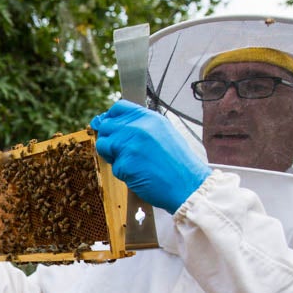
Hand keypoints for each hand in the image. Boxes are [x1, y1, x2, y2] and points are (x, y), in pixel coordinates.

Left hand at [90, 100, 210, 213]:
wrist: (188, 184)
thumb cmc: (176, 163)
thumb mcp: (163, 133)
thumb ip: (139, 126)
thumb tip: (108, 122)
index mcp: (149, 117)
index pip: (118, 107)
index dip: (110, 118)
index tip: (110, 128)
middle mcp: (138, 127)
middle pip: (106, 126)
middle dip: (110, 140)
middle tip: (126, 153)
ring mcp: (130, 144)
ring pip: (103, 146)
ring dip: (114, 157)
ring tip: (135, 164)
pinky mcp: (124, 163)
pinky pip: (113, 167)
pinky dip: (123, 174)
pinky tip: (141, 175)